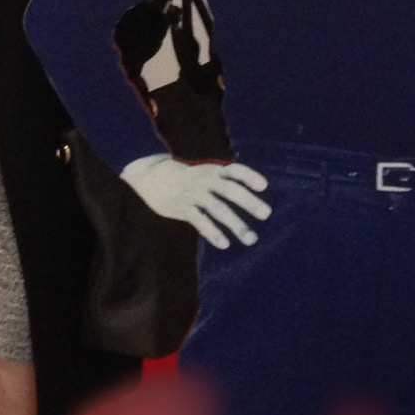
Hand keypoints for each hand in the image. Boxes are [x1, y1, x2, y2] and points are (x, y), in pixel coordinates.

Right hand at [121, 152, 270, 249]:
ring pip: (218, 209)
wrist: (147, 180)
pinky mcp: (182, 208)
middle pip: (230, 190)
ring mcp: (193, 194)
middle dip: (249, 201)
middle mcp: (204, 180)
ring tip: (251, 239)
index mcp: (211, 170)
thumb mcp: (202, 172)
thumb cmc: (183, 178)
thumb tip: (248, 192)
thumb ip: (221, 179)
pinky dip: (213, 232)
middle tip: (266, 213)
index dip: (248, 175)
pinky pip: (200, 221)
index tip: (263, 185)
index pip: (233, 170)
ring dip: (236, 224)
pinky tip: (225, 244)